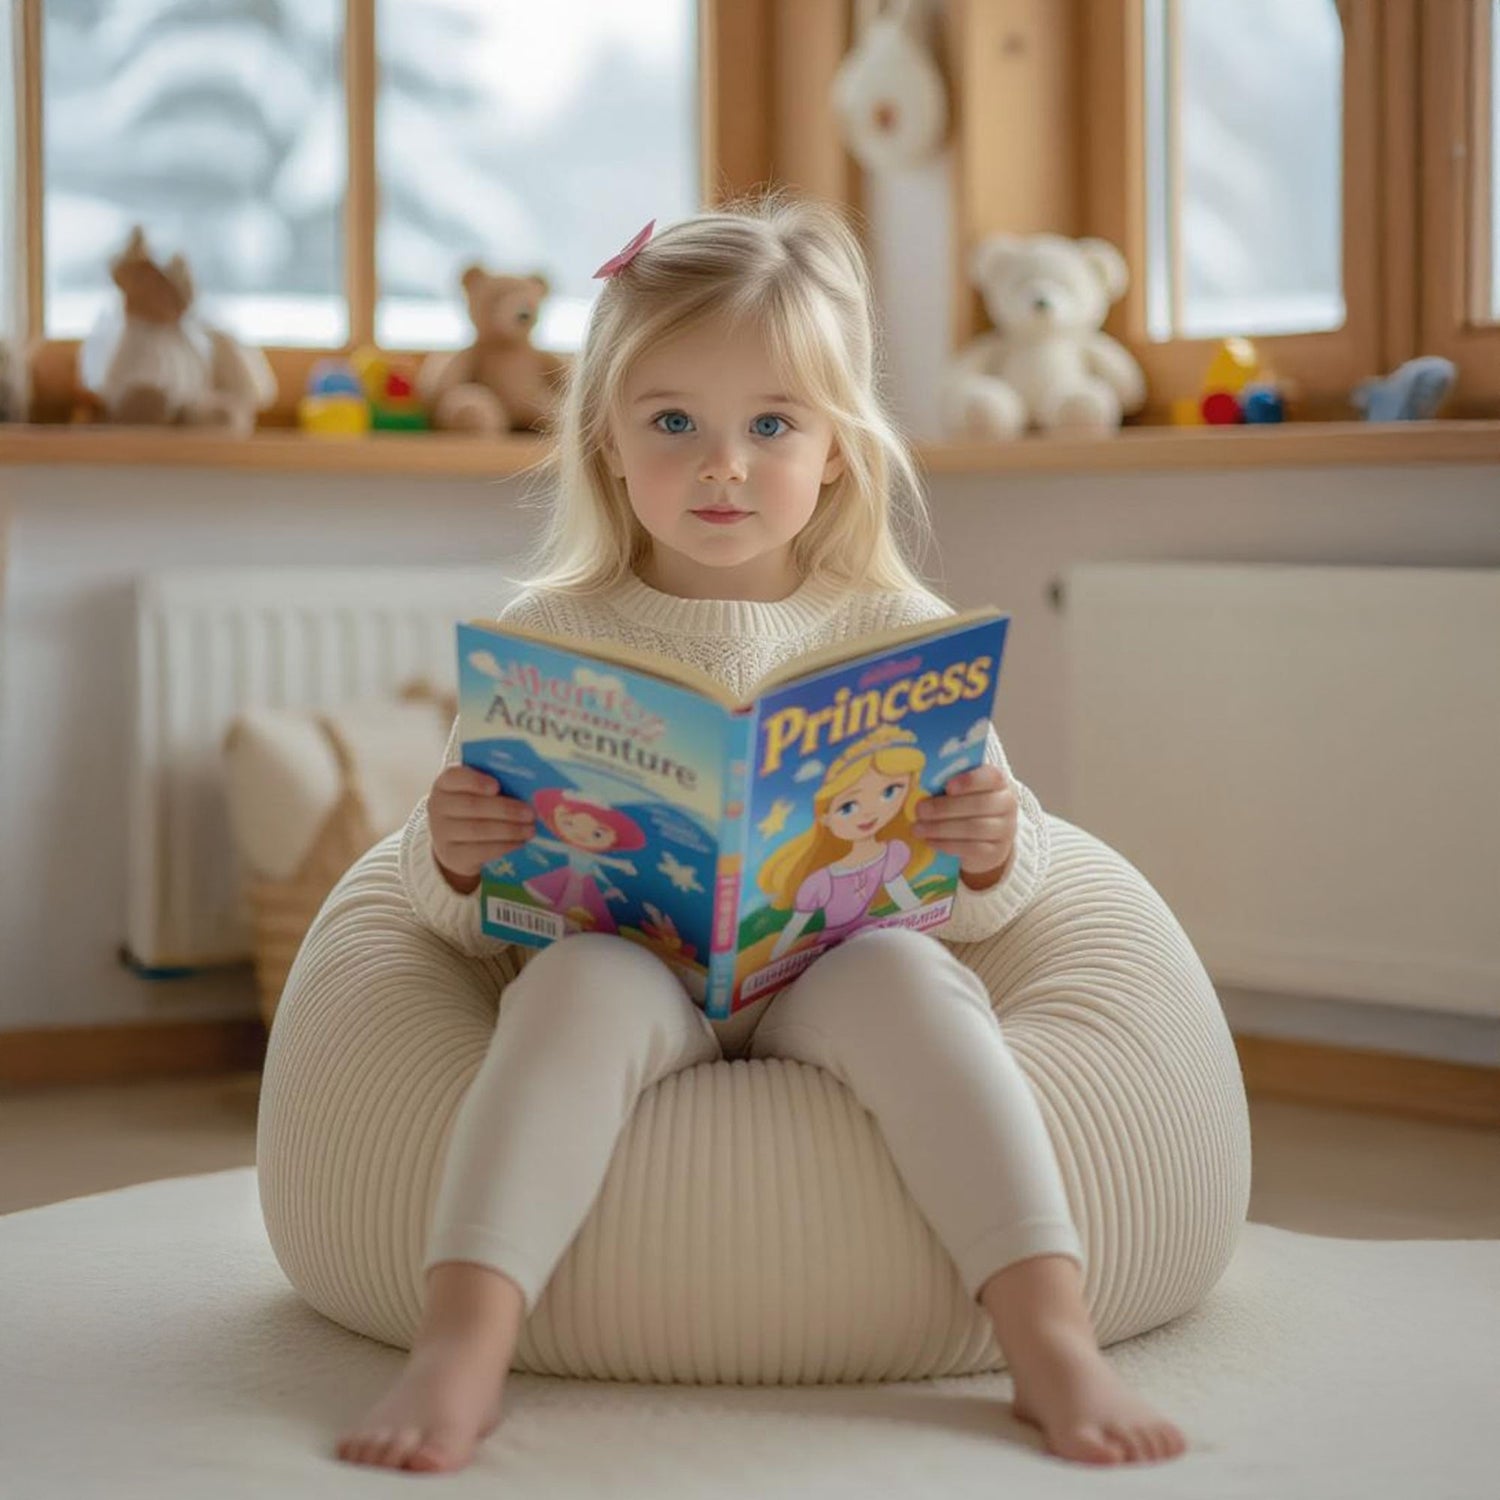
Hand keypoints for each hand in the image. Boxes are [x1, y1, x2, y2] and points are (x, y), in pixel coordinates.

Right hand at [428, 766, 535, 891]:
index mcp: (445, 783)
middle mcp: (438, 805)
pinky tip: (520, 842)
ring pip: (477, 830)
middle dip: (505, 809)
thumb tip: (529, 788)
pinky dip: (503, 846)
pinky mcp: (451, 855)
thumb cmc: (474, 808)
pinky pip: (480, 851)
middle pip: (472, 806)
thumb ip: (495, 786)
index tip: (497, 786)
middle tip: (530, 813)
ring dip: (509, 830)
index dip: (476, 781)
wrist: (455, 842)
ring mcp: (441, 832)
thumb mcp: (478, 792)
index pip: (455, 777)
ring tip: (530, 830)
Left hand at [912, 763, 1017, 886]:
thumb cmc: (966, 808)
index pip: (992, 776)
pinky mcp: (996, 851)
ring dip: (941, 828)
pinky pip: (972, 848)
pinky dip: (947, 845)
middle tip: (919, 810)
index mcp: (998, 782)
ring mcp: (1004, 829)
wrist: (985, 841)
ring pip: (974, 828)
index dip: (970, 780)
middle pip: (979, 805)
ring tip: (918, 828)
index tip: (948, 787)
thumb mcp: (960, 792)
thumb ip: (946, 784)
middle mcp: (1007, 804)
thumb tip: (919, 783)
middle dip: (945, 808)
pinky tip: (930, 841)